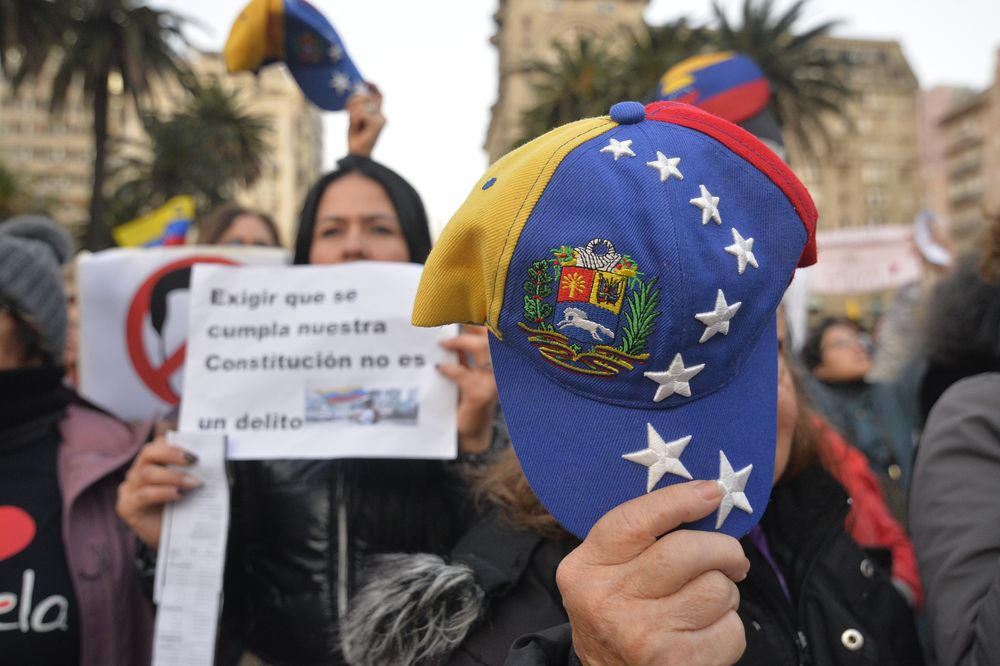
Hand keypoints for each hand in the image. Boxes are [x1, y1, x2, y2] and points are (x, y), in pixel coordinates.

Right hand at [116, 434, 200, 548]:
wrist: (174, 540)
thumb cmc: (183, 508)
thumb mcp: (189, 486)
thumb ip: (192, 471)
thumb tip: (209, 457)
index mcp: (152, 463)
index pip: (158, 444)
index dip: (175, 444)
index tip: (195, 449)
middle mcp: (137, 472)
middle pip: (149, 452)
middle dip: (172, 453)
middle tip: (194, 460)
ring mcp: (129, 488)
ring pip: (147, 473)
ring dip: (173, 477)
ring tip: (193, 484)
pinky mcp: (126, 506)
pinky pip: (143, 495)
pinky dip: (162, 493)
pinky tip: (178, 495)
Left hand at [346, 83, 384, 157]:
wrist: (358, 153)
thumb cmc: (356, 138)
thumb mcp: (354, 118)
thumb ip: (357, 106)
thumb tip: (357, 92)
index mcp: (377, 114)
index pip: (378, 95)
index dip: (372, 86)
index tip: (365, 81)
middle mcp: (381, 115)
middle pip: (365, 97)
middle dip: (353, 104)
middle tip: (352, 119)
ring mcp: (381, 119)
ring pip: (361, 105)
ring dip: (353, 116)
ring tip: (356, 128)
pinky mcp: (379, 123)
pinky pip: (361, 114)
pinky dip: (355, 122)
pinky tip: (359, 131)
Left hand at [437, 325, 499, 454]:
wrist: (468, 431)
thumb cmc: (466, 400)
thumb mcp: (465, 372)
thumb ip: (463, 354)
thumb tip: (449, 330)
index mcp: (497, 362)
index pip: (492, 334)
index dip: (480, 321)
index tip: (462, 310)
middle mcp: (500, 370)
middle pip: (492, 336)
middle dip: (473, 326)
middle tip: (451, 321)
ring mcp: (492, 382)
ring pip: (484, 350)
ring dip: (462, 342)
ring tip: (443, 343)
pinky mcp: (481, 394)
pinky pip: (464, 373)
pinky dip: (451, 368)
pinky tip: (440, 368)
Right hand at [557, 480, 748, 665]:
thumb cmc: (617, 614)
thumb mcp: (606, 573)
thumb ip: (639, 539)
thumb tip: (706, 497)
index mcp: (586, 568)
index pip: (635, 521)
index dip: (679, 501)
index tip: (711, 492)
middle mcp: (608, 601)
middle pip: (685, 552)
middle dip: (723, 549)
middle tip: (732, 556)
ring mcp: (642, 636)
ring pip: (716, 589)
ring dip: (725, 592)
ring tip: (708, 601)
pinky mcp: (676, 665)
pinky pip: (731, 630)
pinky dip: (729, 628)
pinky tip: (706, 632)